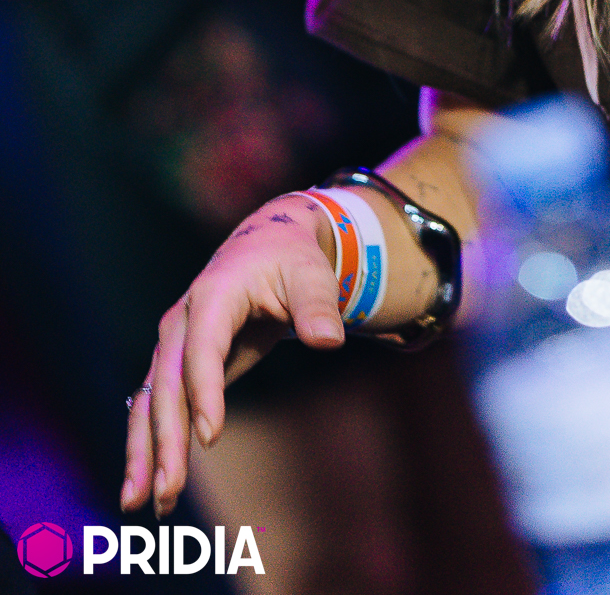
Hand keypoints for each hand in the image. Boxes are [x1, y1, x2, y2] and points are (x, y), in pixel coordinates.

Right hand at [122, 193, 342, 519]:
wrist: (266, 247)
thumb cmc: (292, 261)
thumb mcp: (311, 274)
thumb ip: (318, 306)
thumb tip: (328, 341)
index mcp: (212, 295)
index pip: (203, 348)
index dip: (204, 390)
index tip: (210, 437)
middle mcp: (181, 322)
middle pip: (167, 385)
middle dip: (165, 439)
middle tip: (167, 491)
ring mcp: (173, 345)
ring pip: (149, 402)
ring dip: (144, 452)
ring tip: (141, 502)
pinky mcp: (175, 366)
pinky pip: (156, 409)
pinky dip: (149, 445)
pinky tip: (148, 485)